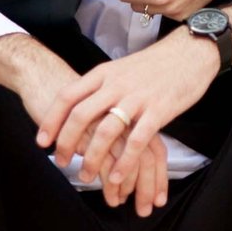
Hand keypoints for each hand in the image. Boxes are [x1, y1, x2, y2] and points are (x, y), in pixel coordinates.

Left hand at [40, 31, 222, 190]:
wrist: (190, 52)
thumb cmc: (155, 65)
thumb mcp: (120, 69)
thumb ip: (101, 88)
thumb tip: (79, 108)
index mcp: (103, 73)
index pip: (68, 96)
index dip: (52, 120)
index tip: (41, 141)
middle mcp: (116, 84)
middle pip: (81, 115)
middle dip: (66, 142)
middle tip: (60, 162)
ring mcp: (138, 98)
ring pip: (106, 131)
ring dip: (93, 157)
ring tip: (86, 175)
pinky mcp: (159, 111)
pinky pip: (137, 141)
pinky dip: (124, 162)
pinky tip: (117, 178)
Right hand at [95, 129, 170, 216]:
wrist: (66, 109)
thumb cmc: (92, 127)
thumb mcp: (114, 137)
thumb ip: (129, 156)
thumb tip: (139, 187)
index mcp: (139, 125)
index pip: (158, 153)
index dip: (161, 179)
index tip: (159, 201)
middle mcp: (130, 125)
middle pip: (146, 161)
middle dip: (146, 190)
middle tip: (143, 211)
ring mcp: (113, 130)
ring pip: (127, 165)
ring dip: (125, 190)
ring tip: (118, 202)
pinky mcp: (94, 135)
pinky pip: (106, 166)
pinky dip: (109, 186)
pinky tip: (109, 196)